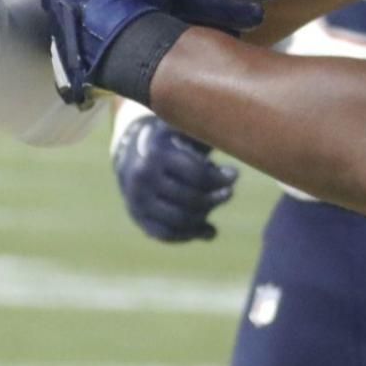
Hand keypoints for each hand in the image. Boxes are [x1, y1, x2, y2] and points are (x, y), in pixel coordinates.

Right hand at [114, 110, 238, 242]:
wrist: (131, 154)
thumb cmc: (170, 140)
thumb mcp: (183, 130)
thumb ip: (207, 139)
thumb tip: (233, 171)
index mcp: (156, 154)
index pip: (196, 174)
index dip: (220, 178)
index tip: (234, 175)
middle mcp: (143, 179)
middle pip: (190, 199)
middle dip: (215, 197)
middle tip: (228, 193)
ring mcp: (138, 202)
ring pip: (180, 220)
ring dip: (204, 217)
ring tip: (216, 205)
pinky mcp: (139, 218)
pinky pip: (168, 234)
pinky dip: (191, 234)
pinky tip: (208, 229)